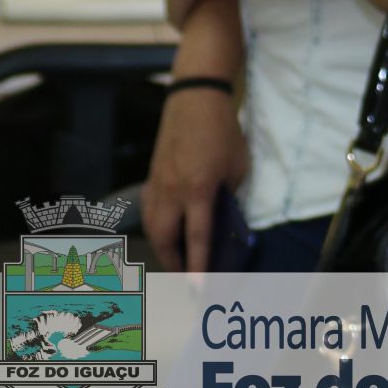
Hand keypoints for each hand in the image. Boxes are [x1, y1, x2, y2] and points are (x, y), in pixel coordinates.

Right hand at [143, 86, 247, 270]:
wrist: (194, 96)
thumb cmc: (223, 130)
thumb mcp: (238, 166)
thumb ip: (229, 196)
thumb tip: (223, 218)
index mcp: (198, 189)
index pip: (197, 238)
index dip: (199, 268)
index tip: (199, 291)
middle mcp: (172, 191)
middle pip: (166, 239)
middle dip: (175, 264)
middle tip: (188, 280)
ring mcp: (158, 183)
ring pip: (153, 228)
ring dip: (164, 248)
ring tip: (177, 261)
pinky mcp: (152, 176)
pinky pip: (150, 211)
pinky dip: (156, 228)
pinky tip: (165, 233)